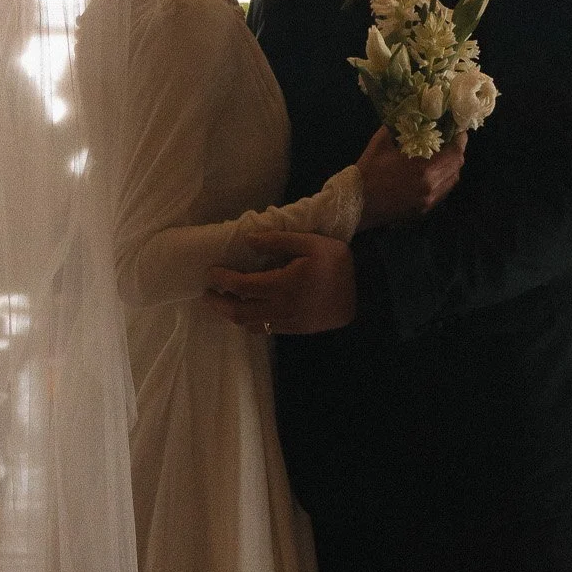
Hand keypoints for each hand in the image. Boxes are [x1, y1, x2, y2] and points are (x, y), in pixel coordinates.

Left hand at [204, 235, 357, 334]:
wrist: (366, 295)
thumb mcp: (311, 242)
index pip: (241, 285)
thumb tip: (248, 241)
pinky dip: (248, 322)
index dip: (222, 280)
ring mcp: (288, 322)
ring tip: (220, 304)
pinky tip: (246, 312)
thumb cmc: (338, 264)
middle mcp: (280, 307)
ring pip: (250, 323)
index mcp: (282, 284)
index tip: (211, 272)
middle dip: (218, 303)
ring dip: (231, 315)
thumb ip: (277, 241)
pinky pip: (265, 329)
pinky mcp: (295, 330)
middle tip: (205, 294)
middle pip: (239, 311)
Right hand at [356, 126, 464, 227]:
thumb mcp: (381, 143)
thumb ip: (398, 126)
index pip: (455, 152)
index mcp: (424, 170)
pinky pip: (442, 193)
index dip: (460, 139)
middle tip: (450, 140)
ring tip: (443, 156)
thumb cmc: (368, 173)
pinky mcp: (423, 211)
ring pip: (451, 181)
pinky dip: (442, 181)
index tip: (457, 129)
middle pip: (457, 167)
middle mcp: (431, 187)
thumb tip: (409, 113)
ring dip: (451, 167)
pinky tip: (432, 174)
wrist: (356, 204)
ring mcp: (428, 202)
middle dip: (456, 152)